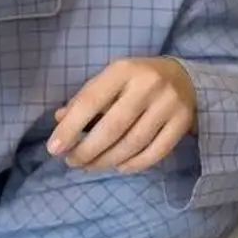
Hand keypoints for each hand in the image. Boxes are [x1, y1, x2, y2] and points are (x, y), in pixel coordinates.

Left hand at [48, 57, 196, 172]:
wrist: (182, 75)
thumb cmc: (134, 81)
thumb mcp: (108, 81)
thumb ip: (84, 99)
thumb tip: (59, 119)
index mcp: (123, 70)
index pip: (90, 102)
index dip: (70, 128)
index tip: (54, 149)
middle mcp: (148, 85)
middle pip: (113, 128)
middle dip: (87, 150)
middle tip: (72, 162)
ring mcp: (169, 104)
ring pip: (133, 143)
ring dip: (107, 160)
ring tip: (90, 166)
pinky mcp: (183, 122)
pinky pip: (156, 152)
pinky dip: (134, 164)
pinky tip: (119, 167)